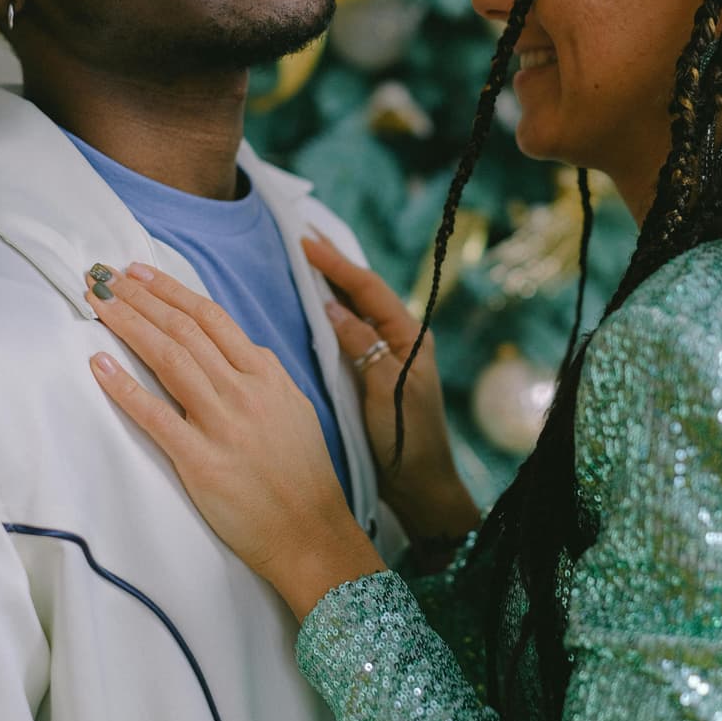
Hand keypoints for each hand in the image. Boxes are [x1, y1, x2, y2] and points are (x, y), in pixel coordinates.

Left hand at [86, 265, 384, 619]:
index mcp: (267, 374)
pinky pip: (155, 416)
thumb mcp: (293, 408)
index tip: (140, 273)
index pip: (211, 317)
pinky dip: (124, 387)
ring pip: (169, 359)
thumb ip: (263, 375)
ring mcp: (223, 424)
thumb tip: (233, 348)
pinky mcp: (201, 461)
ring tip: (98, 302)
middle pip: (184, 329)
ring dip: (129, 325)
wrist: (310, 531)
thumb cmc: (302, 472)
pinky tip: (99, 364)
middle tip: (105, 277)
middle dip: (141, 297)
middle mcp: (244, 390)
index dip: (171, 291)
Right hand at [302, 235, 478, 542]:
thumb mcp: (384, 388)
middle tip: (303, 235)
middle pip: (363, 292)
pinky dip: (330, 315)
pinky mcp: (372, 374)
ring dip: (331, 286)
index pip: (369, 289)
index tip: (306, 241)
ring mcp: (386, 356)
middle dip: (334, 264)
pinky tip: (312, 307)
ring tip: (303, 261)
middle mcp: (400, 340)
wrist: (418, 484)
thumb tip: (332, 306)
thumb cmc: (407, 439)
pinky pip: (350, 334)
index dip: (337, 264)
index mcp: (410, 337)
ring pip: (355, 310)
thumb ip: (362, 345)